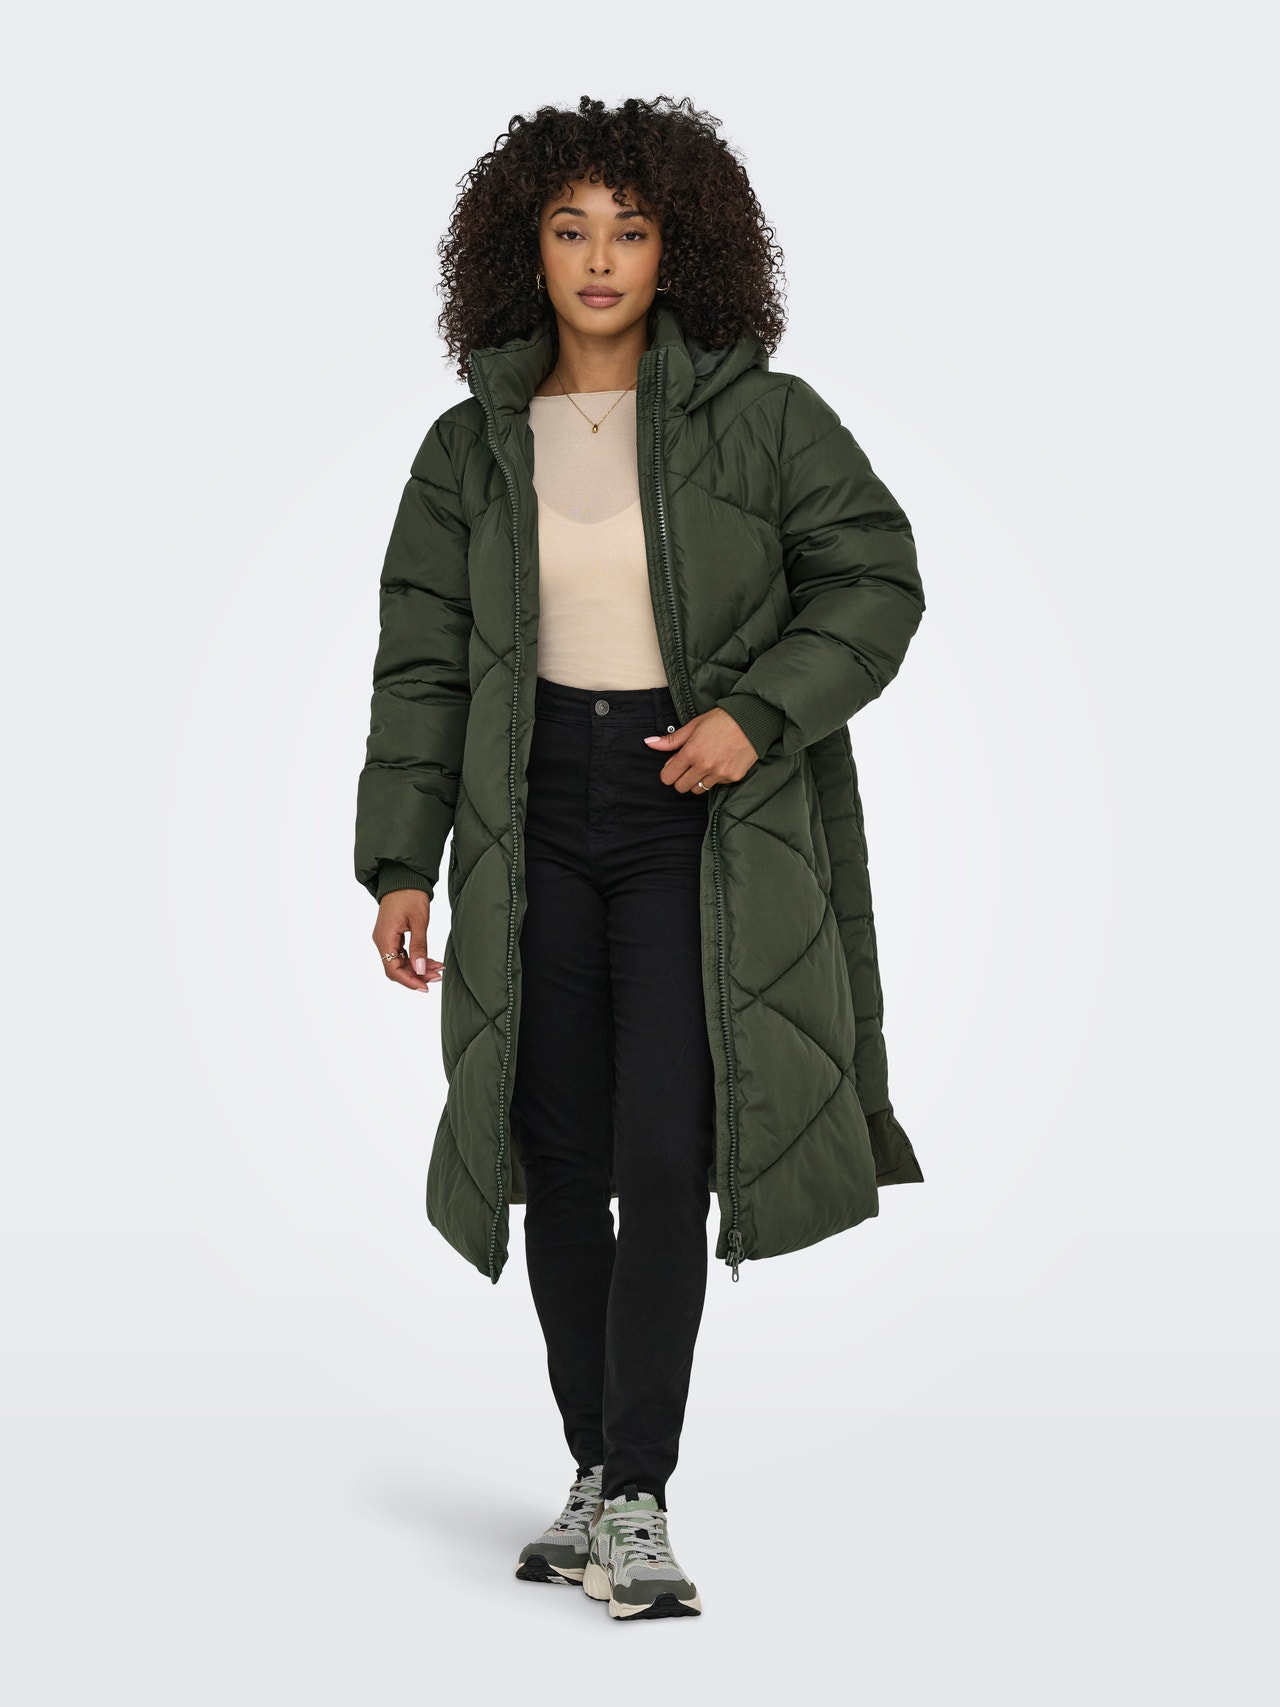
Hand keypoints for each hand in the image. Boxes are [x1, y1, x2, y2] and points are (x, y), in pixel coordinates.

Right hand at [373, 890, 443, 992]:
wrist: (403, 877)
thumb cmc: (410, 895)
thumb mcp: (419, 921)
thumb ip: (419, 946)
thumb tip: (419, 969)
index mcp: (384, 938)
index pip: (392, 969)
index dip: (409, 981)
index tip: (425, 987)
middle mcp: (382, 940)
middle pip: (396, 968)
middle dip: (416, 975)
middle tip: (437, 976)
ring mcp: (386, 938)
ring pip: (400, 962)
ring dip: (418, 968)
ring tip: (438, 968)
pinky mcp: (392, 935)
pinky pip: (402, 953)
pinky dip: (415, 958)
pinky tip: (430, 960)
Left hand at [643, 707, 758, 791]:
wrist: (752, 720)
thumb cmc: (722, 719)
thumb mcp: (694, 725)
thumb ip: (672, 740)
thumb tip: (649, 743)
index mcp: (691, 752)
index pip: (668, 777)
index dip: (668, 772)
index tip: (674, 765)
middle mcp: (704, 766)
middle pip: (681, 787)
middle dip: (681, 778)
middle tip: (689, 766)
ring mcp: (719, 774)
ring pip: (699, 789)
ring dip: (698, 780)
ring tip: (706, 764)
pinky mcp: (733, 777)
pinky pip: (717, 785)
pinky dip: (716, 778)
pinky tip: (721, 763)